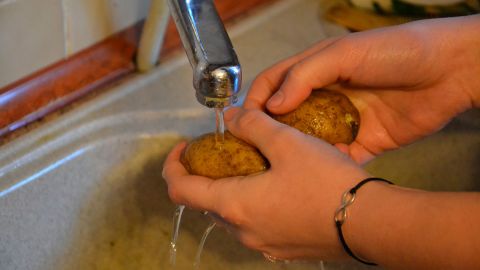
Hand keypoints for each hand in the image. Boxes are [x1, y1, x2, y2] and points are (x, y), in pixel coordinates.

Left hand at [163, 107, 370, 260]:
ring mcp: (264, 244)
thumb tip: (230, 117)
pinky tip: (277, 186)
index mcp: (233, 205)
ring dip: (231, 189)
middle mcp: (243, 231)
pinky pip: (256, 224)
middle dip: (206, 175)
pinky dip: (253, 203)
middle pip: (206, 202)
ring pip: (233, 214)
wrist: (371, 224)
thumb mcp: (287, 142)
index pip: (180, 189)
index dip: (172, 166)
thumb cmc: (326, 183)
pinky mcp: (284, 248)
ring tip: (252, 164)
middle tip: (223, 151)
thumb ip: (252, 124)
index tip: (182, 147)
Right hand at [244, 15, 479, 162]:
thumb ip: (305, 75)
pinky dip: (327, 167)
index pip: (273, 84)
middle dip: (269, 134)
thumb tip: (272, 105)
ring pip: (308, 141)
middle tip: (254, 154)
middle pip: (286, 117)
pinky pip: (337, 158)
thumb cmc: (396, 50)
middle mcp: (324, 95)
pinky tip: (318, 175)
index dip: (255, 102)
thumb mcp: (344, 53)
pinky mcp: (363, 142)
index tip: (242, 124)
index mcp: (314, 69)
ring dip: (296, 154)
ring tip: (280, 170)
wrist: (448, 71)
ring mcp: (342, 120)